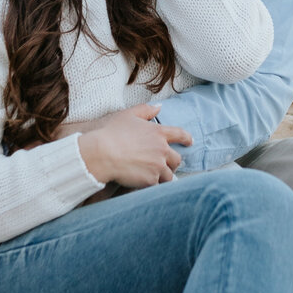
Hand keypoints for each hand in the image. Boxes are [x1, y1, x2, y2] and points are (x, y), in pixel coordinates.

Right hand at [77, 103, 192, 188]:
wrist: (102, 154)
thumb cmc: (112, 133)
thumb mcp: (128, 115)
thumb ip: (145, 110)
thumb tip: (159, 107)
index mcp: (158, 133)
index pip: (180, 134)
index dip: (186, 139)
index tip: (190, 142)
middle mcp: (162, 149)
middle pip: (177, 159)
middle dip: (172, 162)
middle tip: (164, 165)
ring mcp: (158, 166)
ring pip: (169, 175)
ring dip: (163, 176)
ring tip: (154, 176)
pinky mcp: (151, 180)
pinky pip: (157, 185)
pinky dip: (153, 185)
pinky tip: (144, 183)